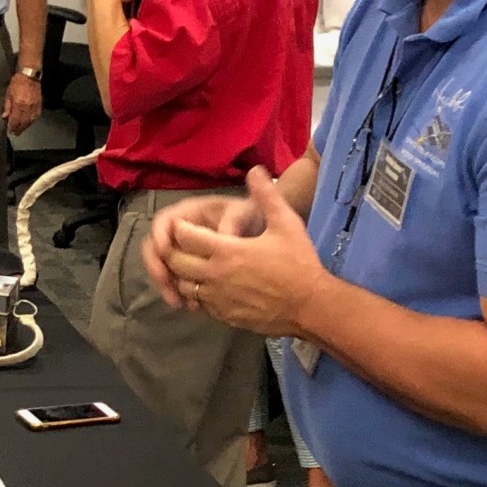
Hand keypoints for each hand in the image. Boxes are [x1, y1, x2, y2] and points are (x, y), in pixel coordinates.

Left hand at [2, 72, 41, 134]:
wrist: (29, 76)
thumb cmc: (17, 83)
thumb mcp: (8, 94)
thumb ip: (7, 106)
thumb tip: (5, 116)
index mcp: (18, 104)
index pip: (15, 119)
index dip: (12, 126)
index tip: (10, 131)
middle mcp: (27, 107)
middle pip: (23, 122)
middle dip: (19, 129)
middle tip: (15, 134)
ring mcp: (34, 106)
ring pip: (30, 120)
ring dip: (25, 127)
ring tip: (21, 130)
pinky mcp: (39, 104)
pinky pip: (36, 116)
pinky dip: (32, 121)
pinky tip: (29, 124)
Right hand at [142, 192, 264, 307]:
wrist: (260, 232)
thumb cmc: (250, 216)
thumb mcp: (244, 213)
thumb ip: (232, 222)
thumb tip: (224, 237)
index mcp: (187, 215)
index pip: (162, 222)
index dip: (159, 236)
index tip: (164, 251)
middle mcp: (178, 233)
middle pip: (154, 249)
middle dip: (157, 268)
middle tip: (165, 284)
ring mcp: (181, 253)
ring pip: (163, 270)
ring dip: (167, 286)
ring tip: (178, 302)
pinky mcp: (188, 270)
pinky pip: (177, 283)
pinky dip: (181, 294)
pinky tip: (192, 306)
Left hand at [159, 168, 326, 334]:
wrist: (311, 306)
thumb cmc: (299, 263)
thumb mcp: (286, 223)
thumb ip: (267, 196)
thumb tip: (255, 170)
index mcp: (226, 251)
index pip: (185, 236)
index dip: (182, 228)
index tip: (187, 225)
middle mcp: (215, 275)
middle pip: (176, 262)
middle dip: (174, 251)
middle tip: (184, 245)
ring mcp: (217, 299)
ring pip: (184, 286)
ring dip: (184, 275)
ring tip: (195, 266)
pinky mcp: (224, 317)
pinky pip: (200, 304)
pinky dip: (198, 295)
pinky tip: (210, 288)